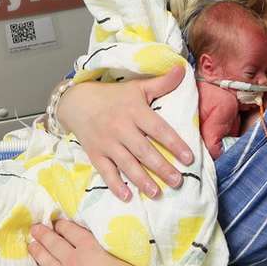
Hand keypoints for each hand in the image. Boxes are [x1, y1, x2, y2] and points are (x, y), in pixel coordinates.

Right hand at [56, 66, 192, 200]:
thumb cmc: (113, 96)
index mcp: (135, 112)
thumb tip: (183, 68)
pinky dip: (115, 185)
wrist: (77, 102)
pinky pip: (105, 172)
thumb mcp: (137, 87)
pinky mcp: (95, 154)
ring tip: (157, 193)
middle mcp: (121, 128)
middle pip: (144, 151)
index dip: (174, 144)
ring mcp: (107, 143)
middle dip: (161, 168)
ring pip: (127, 164)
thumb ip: (161, 82)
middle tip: (178, 181)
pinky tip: (127, 197)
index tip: (189, 158)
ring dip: (142, 180)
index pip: (158, 129)